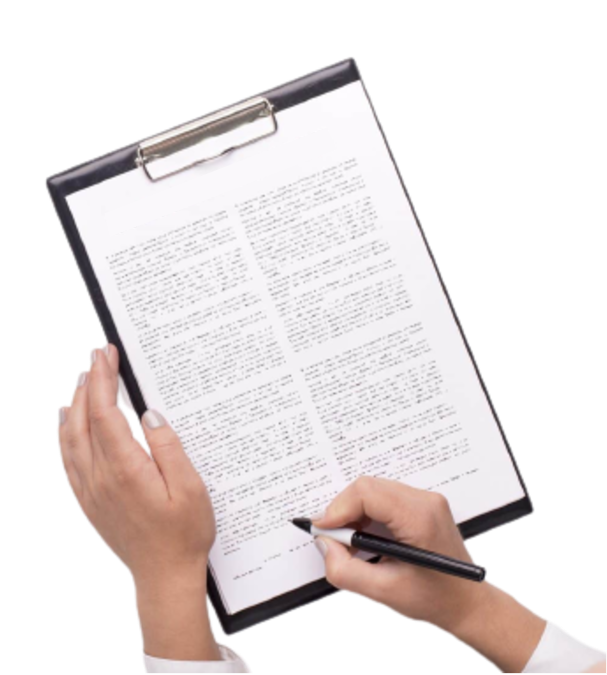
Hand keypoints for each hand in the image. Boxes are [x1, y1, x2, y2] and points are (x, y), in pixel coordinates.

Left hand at [56, 345, 215, 585]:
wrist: (163, 577)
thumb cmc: (183, 534)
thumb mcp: (190, 489)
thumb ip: (167, 448)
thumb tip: (150, 415)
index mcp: (125, 470)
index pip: (104, 413)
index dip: (102, 380)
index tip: (106, 354)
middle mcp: (99, 478)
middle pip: (83, 419)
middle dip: (88, 383)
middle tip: (97, 356)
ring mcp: (89, 491)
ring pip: (69, 437)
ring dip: (74, 404)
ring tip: (83, 378)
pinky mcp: (87, 501)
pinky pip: (67, 459)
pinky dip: (64, 433)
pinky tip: (67, 421)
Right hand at [312, 476, 488, 633]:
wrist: (468, 604)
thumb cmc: (435, 600)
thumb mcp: (383, 592)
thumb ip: (345, 570)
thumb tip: (324, 544)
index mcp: (420, 518)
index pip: (366, 493)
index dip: (338, 509)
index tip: (322, 531)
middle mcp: (425, 501)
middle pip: (367, 488)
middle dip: (343, 511)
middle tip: (334, 541)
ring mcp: (425, 500)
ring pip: (373, 491)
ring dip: (354, 513)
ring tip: (351, 544)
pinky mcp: (422, 505)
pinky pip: (383, 498)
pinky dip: (366, 514)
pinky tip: (365, 539)